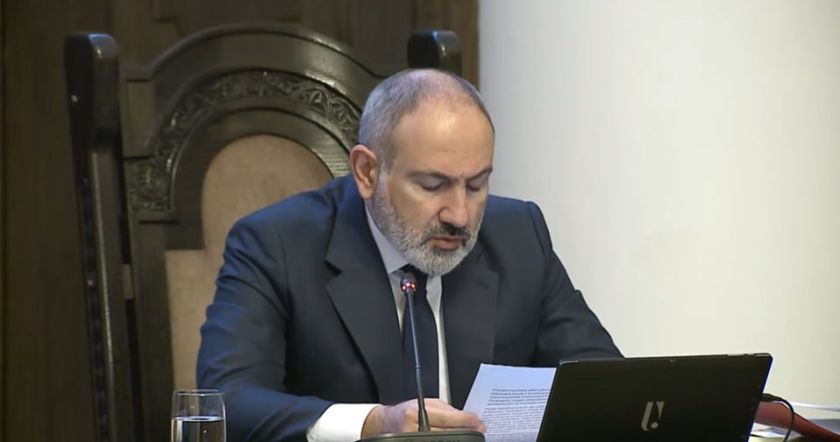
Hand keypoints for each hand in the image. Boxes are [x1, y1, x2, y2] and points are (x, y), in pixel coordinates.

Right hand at [361, 399, 485, 435]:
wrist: (386, 423)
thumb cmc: (406, 411)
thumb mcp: (426, 403)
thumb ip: (446, 409)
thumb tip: (465, 416)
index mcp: (416, 413)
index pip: (447, 418)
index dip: (465, 420)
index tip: (477, 419)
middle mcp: (414, 428)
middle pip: (448, 433)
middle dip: (466, 430)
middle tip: (479, 428)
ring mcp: (415, 439)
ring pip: (445, 439)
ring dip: (460, 437)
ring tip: (470, 434)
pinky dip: (449, 439)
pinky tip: (457, 437)